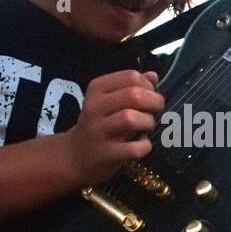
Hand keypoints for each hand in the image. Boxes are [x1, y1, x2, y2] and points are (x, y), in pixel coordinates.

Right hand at [62, 69, 165, 185]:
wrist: (74, 156)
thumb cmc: (99, 124)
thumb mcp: (109, 100)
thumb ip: (131, 86)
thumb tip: (153, 76)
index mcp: (96, 89)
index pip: (131, 76)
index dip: (149, 85)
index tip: (151, 95)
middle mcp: (94, 107)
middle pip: (133, 95)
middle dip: (154, 102)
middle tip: (156, 111)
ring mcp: (98, 132)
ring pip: (131, 119)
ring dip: (148, 122)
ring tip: (147, 127)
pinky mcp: (104, 155)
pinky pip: (133, 149)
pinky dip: (144, 146)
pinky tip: (142, 145)